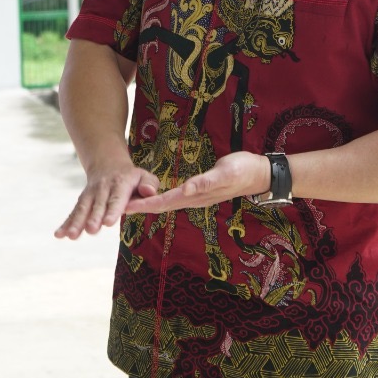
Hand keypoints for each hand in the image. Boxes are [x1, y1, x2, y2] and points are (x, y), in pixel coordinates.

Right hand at [55, 160, 160, 238]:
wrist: (108, 164)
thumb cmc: (132, 177)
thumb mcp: (144, 176)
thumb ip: (150, 184)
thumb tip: (150, 193)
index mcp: (120, 184)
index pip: (116, 199)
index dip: (112, 210)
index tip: (108, 222)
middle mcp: (102, 189)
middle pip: (97, 205)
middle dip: (93, 218)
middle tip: (91, 230)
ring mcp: (90, 195)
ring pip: (83, 209)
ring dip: (76, 222)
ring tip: (71, 236)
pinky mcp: (82, 201)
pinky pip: (74, 212)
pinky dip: (66, 223)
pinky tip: (59, 235)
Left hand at [124, 152, 270, 215]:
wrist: (258, 173)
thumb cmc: (242, 171)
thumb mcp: (225, 173)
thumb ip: (206, 182)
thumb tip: (186, 189)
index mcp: (195, 195)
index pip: (164, 202)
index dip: (144, 204)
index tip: (126, 206)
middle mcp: (193, 198)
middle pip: (161, 205)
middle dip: (140, 206)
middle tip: (118, 206)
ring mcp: (196, 196)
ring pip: (167, 202)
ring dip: (148, 204)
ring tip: (130, 202)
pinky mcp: (199, 190)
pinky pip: (175, 196)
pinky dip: (160, 197)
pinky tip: (154, 196)